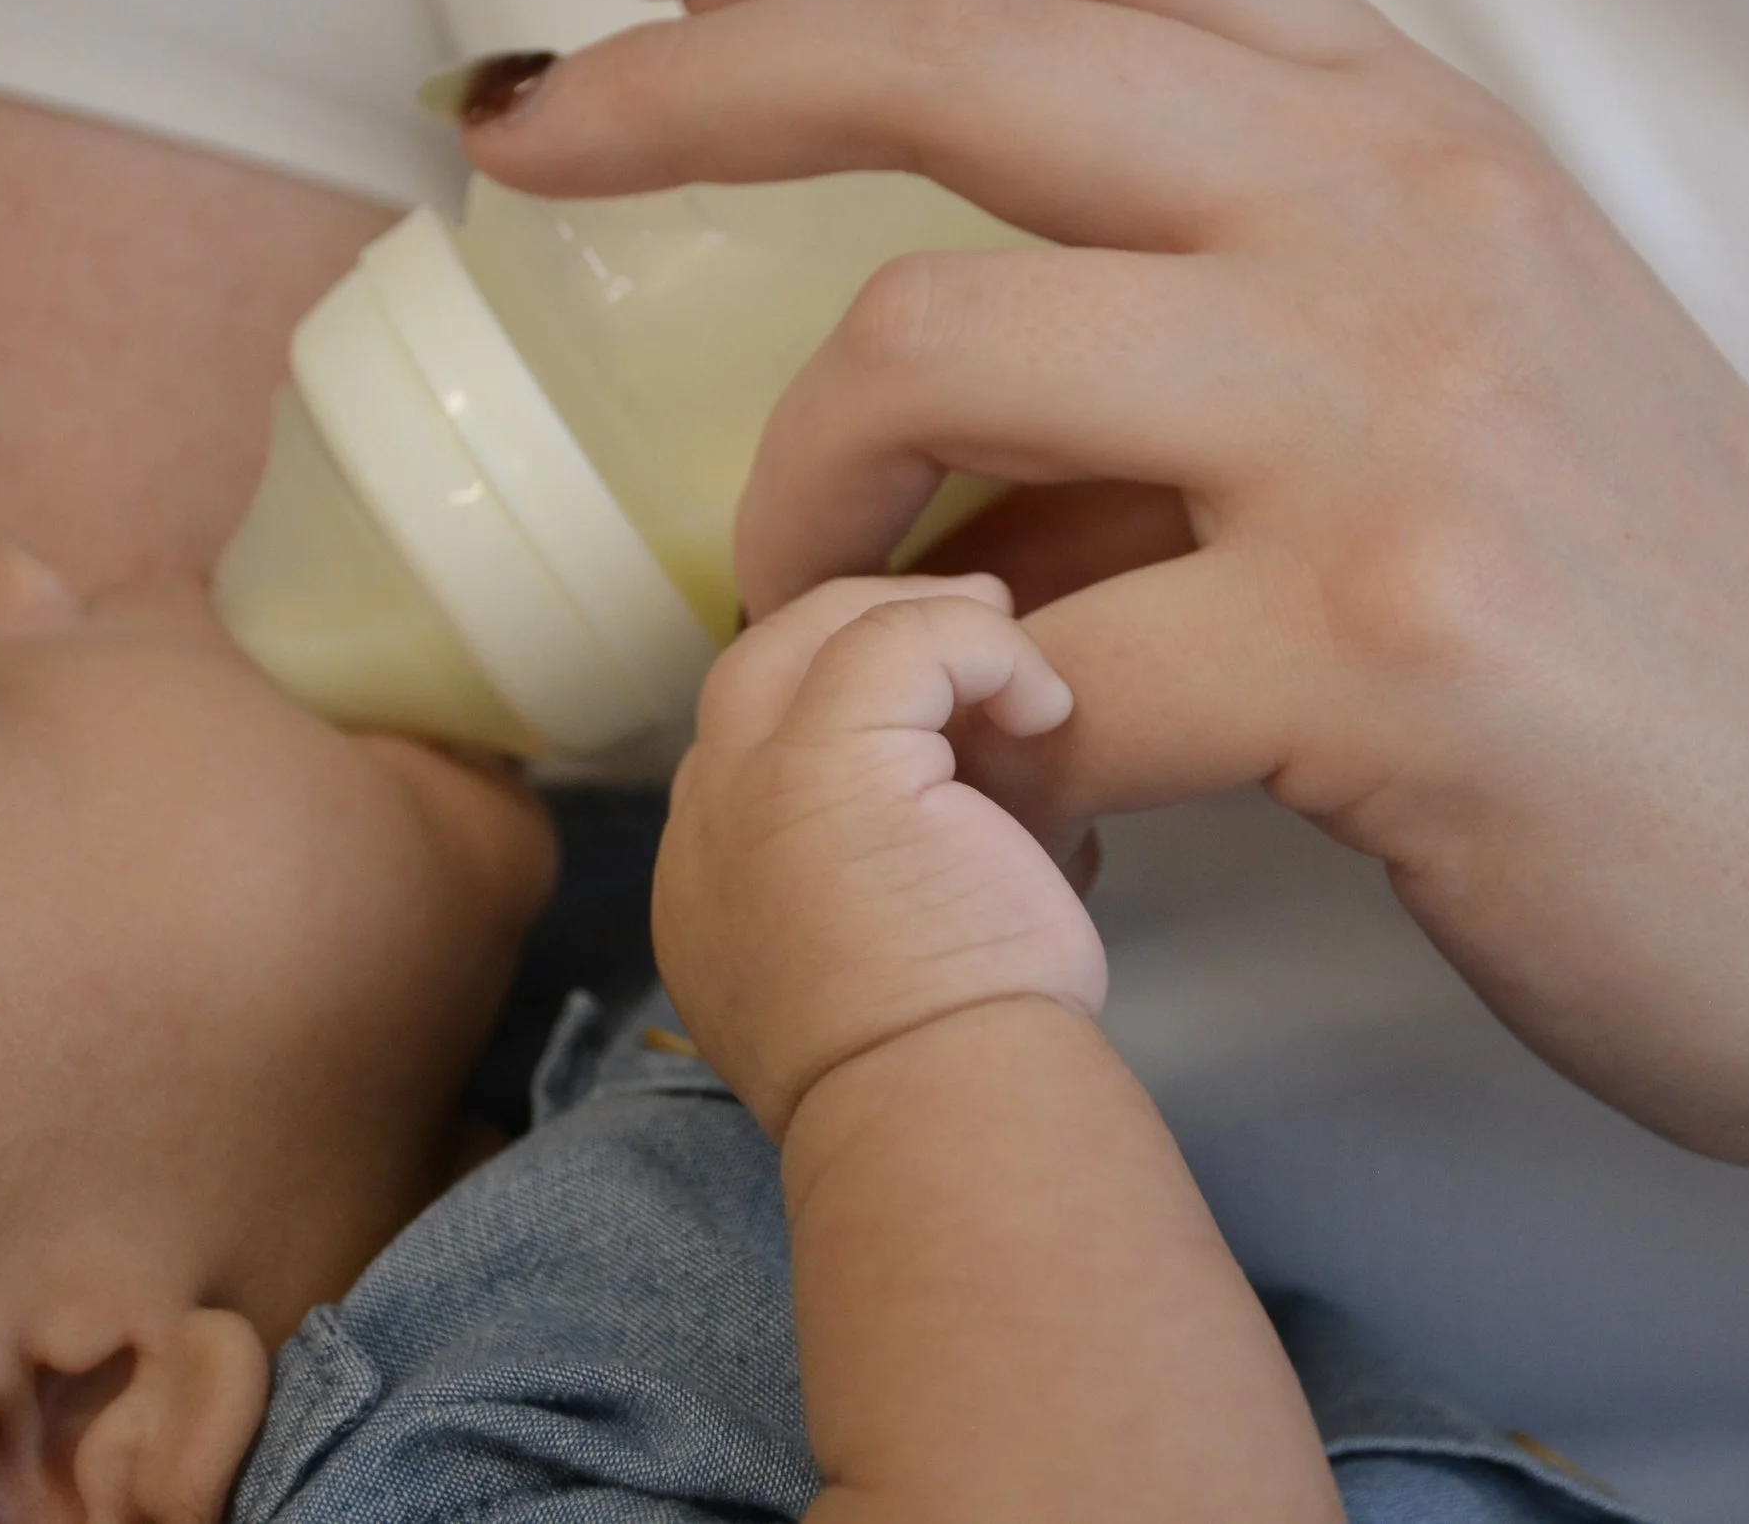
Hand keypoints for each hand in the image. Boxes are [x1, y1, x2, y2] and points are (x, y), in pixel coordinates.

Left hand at [474, 0, 1748, 1205]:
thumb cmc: (1684, 623)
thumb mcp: (1475, 384)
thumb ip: (1223, 341)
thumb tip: (945, 436)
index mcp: (1408, 139)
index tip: (679, 3)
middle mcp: (1397, 226)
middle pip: (960, 55)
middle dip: (694, 89)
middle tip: (545, 161)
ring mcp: (1398, 427)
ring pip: (937, 354)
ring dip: (802, 498)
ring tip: (807, 608)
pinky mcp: (1398, 654)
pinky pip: (1039, 664)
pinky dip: (949, 732)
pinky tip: (987, 785)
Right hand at [653, 574, 1102, 1140]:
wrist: (943, 1123)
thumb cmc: (954, 1080)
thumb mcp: (901, 982)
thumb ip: (912, 895)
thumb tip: (1008, 828)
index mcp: (711, 897)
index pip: (755, 755)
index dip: (843, 715)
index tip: (946, 718)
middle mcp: (703, 835)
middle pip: (759, 668)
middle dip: (861, 636)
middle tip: (972, 625)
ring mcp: (744, 790)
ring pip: (809, 635)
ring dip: (920, 625)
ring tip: (1011, 645)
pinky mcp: (819, 763)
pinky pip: (895, 639)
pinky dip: (980, 648)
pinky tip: (1046, 705)